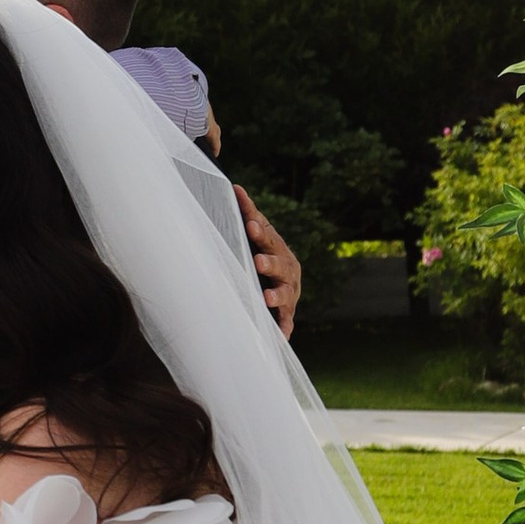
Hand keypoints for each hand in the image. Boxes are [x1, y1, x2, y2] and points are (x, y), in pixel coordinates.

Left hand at [236, 189, 300, 338]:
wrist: (282, 282)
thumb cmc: (262, 254)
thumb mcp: (256, 237)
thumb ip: (247, 215)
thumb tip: (235, 187)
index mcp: (277, 247)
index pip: (268, 237)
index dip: (260, 232)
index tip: (251, 224)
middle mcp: (287, 268)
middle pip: (280, 264)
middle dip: (270, 263)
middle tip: (259, 262)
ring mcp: (289, 291)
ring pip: (285, 293)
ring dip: (276, 295)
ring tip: (267, 298)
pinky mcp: (286, 313)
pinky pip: (285, 321)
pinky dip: (283, 328)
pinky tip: (280, 335)